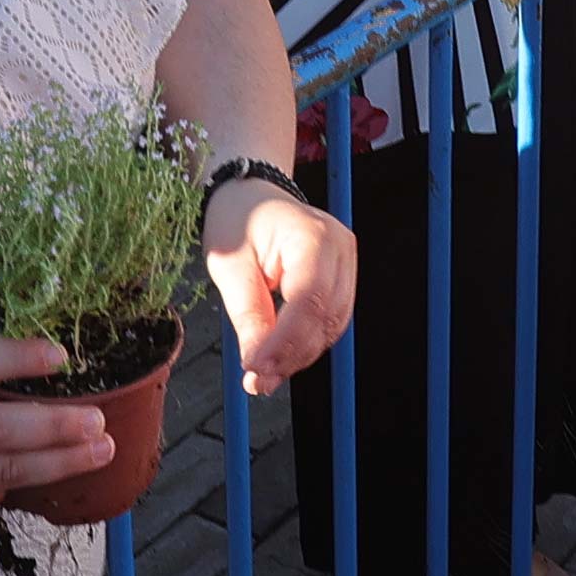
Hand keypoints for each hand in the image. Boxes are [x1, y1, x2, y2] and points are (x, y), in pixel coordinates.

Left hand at [203, 178, 352, 393]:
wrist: (252, 193)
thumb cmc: (237, 221)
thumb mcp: (229, 266)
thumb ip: (247, 315)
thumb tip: (256, 367)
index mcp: (312, 235)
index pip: (308, 298)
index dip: (284, 340)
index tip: (255, 369)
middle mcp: (340, 247)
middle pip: (326, 315)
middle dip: (292, 354)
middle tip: (256, 382)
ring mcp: (347, 261)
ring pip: (333, 324)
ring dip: (300, 354)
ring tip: (264, 374)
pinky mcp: (343, 276)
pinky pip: (331, 319)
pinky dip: (308, 342)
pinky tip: (281, 356)